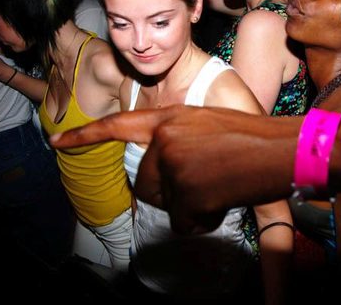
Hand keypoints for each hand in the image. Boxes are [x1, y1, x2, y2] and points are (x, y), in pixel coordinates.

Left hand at [50, 105, 297, 233]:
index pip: (119, 126)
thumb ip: (182, 140)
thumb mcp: (210, 125)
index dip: (86, 136)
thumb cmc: (256, 138)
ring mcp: (173, 164)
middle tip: (204, 186)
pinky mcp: (185, 190)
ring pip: (164, 203)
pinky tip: (224, 200)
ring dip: (188, 207)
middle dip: (168, 194)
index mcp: (171, 118)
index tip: (57, 143)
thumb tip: (165, 169)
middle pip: (143, 183)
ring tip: (218, 188)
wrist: (284, 149)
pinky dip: (202, 220)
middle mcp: (165, 139)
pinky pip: (183, 221)